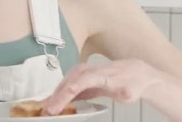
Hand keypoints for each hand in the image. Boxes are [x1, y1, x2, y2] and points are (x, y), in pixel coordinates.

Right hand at [42, 59, 161, 114]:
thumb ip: (124, 93)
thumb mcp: (129, 92)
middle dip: (57, 96)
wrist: (134, 72)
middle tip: (47, 111)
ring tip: (48, 108)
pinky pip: (68, 82)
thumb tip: (122, 94)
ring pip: (66, 81)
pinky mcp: (83, 76)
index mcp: (103, 74)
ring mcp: (86, 71)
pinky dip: (61, 92)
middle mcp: (91, 70)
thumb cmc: (131, 82)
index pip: (83, 81)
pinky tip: (56, 101)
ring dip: (56, 94)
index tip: (59, 102)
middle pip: (70, 81)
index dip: (70, 92)